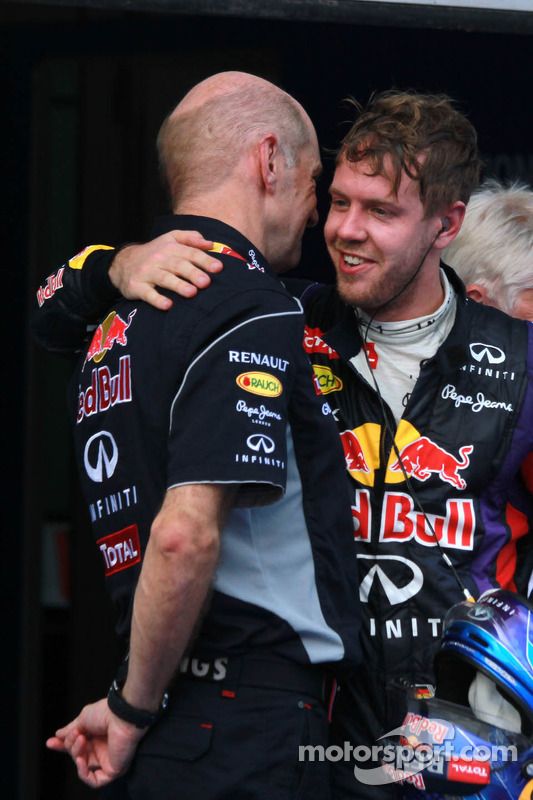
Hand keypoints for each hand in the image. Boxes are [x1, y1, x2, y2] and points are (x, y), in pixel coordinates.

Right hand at [46, 697, 145, 787]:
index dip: (63, 745)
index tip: (50, 742)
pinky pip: (94, 781)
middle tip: (76, 734)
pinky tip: (81, 759)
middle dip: (70, 745)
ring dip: (76, 754)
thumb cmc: (106, 713)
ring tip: (81, 739)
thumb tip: (58, 734)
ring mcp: (107, 760)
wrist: (122, 715)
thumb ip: (70, 729)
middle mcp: (102, 748)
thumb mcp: (83, 718)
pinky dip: (83, 772)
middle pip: (77, 755)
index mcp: (96, 735)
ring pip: (83, 766)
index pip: (76, 745)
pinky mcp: (113, 770)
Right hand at [108, 230, 222, 309]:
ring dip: (178, 285)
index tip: (218, 268)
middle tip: (206, 282)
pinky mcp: (136, 286)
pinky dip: (157, 299)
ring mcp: (147, 273)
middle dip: (193, 273)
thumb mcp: (170, 239)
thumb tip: (210, 244)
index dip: (204, 260)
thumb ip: (190, 238)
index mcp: (170, 247)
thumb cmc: (155, 253)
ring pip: (164, 279)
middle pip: (178, 265)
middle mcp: (159, 259)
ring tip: (192, 292)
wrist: (122, 263)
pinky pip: (147, 294)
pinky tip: (168, 305)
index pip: (190, 253)